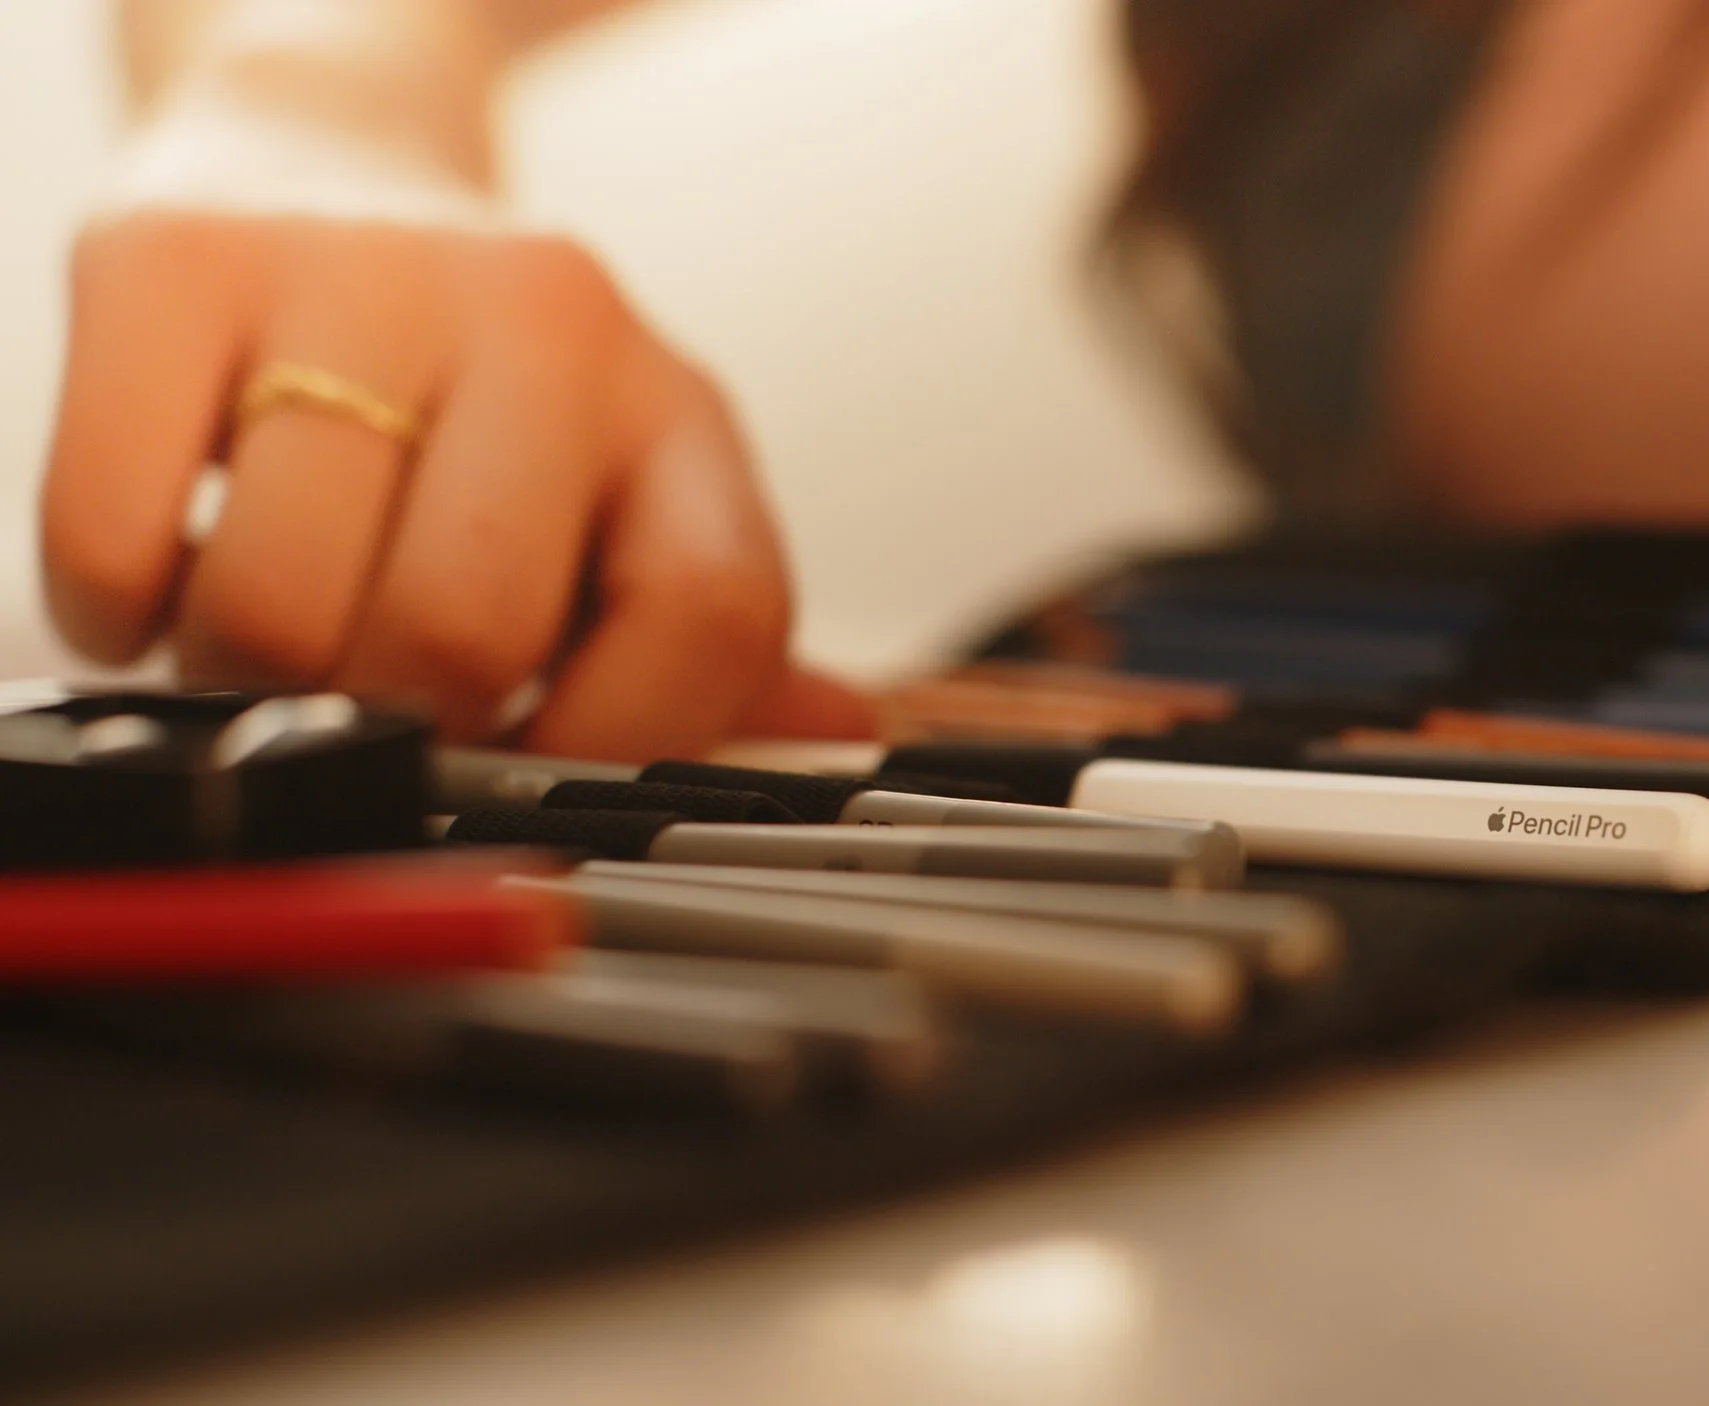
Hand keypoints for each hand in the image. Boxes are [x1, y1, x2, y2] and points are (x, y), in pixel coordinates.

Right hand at [43, 187, 868, 759]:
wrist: (322, 156)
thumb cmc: (482, 386)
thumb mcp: (625, 495)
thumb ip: (710, 641)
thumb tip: (836, 739)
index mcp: (677, 411)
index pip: (714, 617)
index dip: (614, 743)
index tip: (525, 769)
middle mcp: (548, 323)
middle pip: (464, 635)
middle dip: (393, 723)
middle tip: (362, 692)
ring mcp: (361, 280)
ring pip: (277, 609)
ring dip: (244, 677)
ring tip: (261, 628)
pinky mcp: (174, 266)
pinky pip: (111, 535)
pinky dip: (118, 611)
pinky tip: (157, 577)